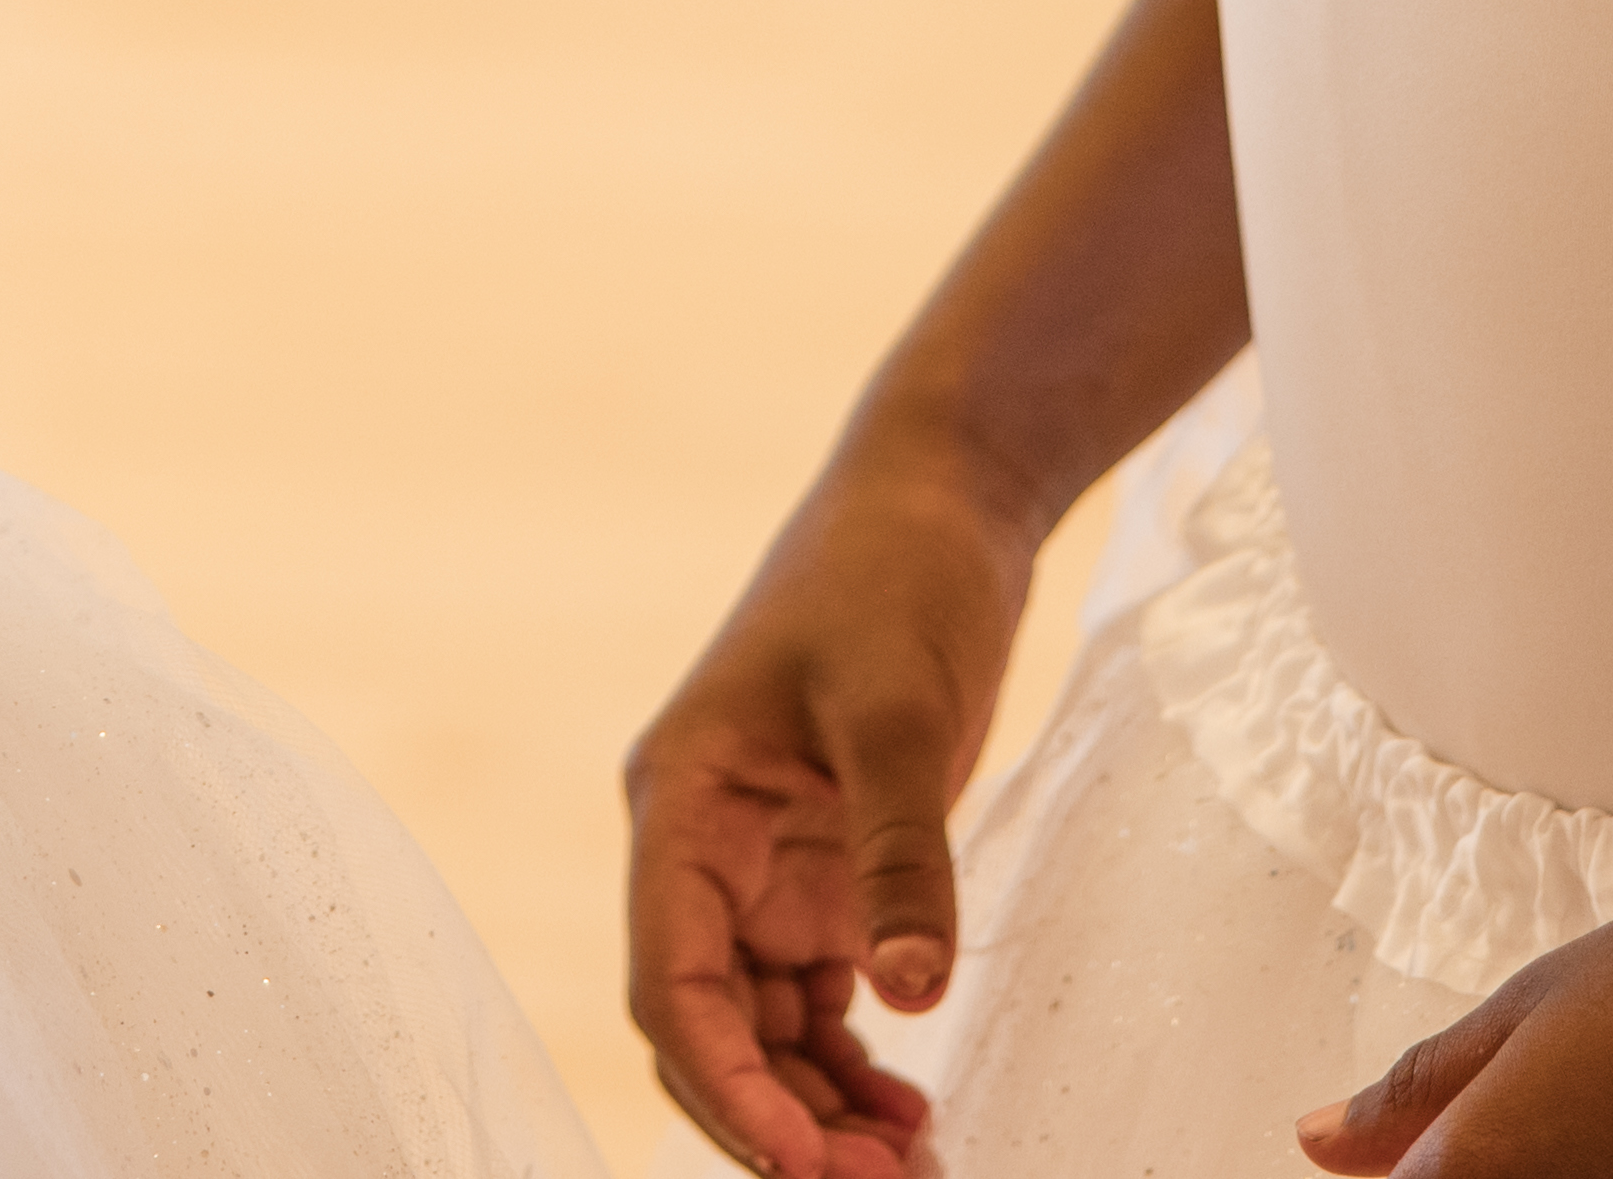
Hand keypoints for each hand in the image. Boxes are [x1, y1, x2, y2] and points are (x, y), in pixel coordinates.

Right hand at [621, 443, 1046, 1178]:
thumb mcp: (899, 712)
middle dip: (780, 1120)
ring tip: (908, 1167)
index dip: (728, 1084)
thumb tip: (914, 995)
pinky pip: (814, 999)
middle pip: (710, 1027)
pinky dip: (853, 1061)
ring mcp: (758, 867)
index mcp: (681, 805)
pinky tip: (908, 1110)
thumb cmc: (897, 578)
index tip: (806, 1161)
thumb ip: (902, 855)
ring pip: (761, 1027)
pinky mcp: (819, 871)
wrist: (940, 499)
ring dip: (819, 1106)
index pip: (671, 983)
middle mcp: (702, 851)